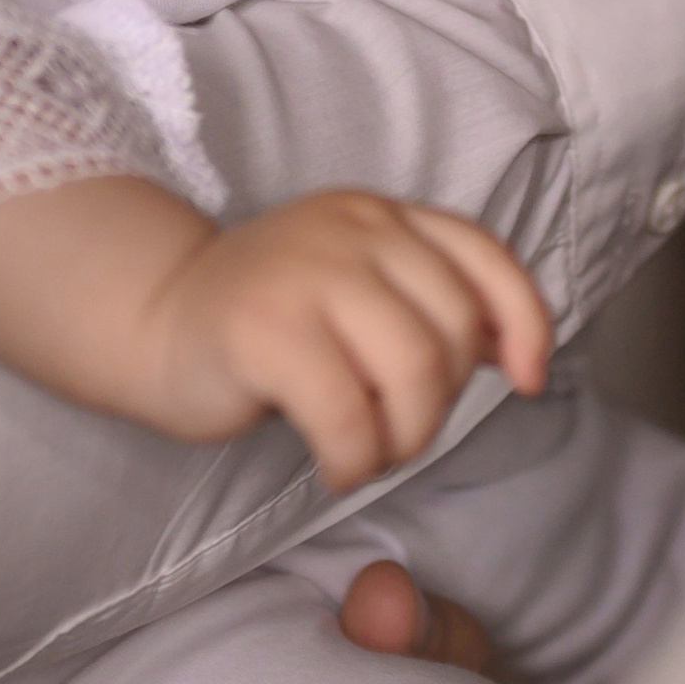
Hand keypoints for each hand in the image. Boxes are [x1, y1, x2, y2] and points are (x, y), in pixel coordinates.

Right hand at [137, 192, 553, 493]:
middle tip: (397, 432)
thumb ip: (433, 307)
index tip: (530, 382)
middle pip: (452, 331)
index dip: (525, 322)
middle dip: (441, 406)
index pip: (483, 257)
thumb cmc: (270, 321)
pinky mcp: (263, 330)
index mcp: (382, 216)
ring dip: (405, 438)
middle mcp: (351, 230)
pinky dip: (357, 460)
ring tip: (371, 453)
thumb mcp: (362, 292)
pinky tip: (336, 467)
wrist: (155, 320)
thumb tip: (522, 353)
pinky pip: (348, 415)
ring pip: (414, 371)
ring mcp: (306, 273)